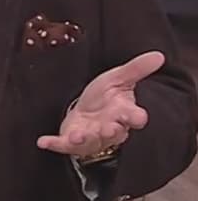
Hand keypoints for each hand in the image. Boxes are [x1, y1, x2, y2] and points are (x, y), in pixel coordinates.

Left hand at [36, 51, 163, 157]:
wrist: (86, 109)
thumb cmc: (105, 96)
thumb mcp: (118, 78)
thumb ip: (136, 69)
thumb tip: (158, 55)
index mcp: (123, 113)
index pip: (135, 117)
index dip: (136, 117)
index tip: (138, 116)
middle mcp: (109, 128)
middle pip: (114, 133)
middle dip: (111, 131)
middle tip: (108, 127)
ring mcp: (91, 136)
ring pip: (91, 142)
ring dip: (84, 139)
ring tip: (77, 136)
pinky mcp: (72, 141)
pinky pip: (64, 145)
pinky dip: (54, 144)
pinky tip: (43, 142)